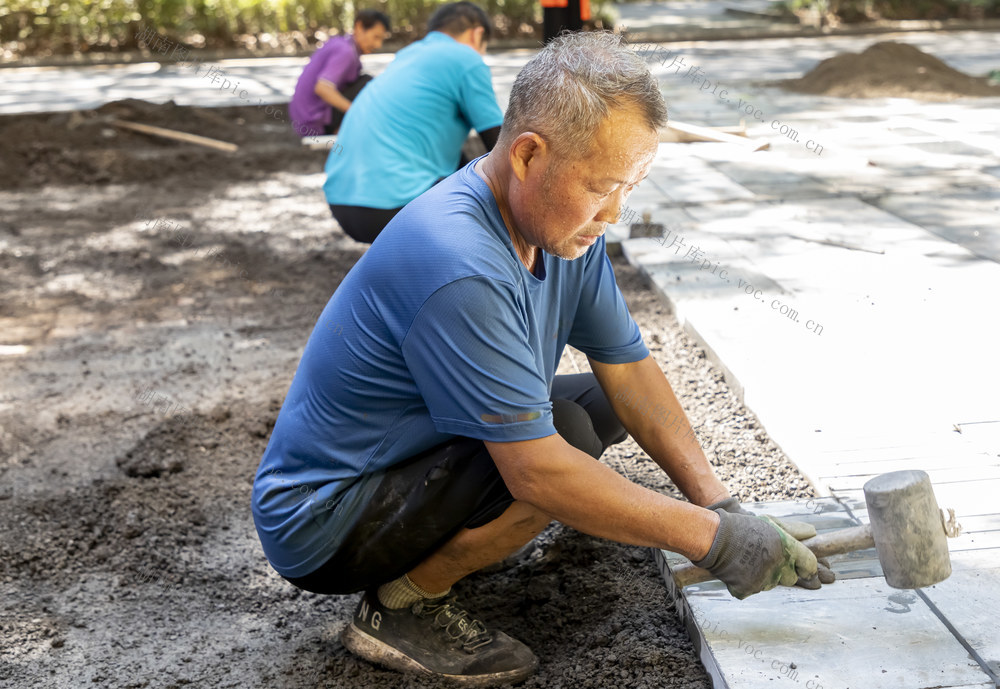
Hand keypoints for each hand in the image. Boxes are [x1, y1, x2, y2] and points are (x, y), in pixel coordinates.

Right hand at [695, 509, 818, 599]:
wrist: (715, 538)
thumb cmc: (742, 528)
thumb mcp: (770, 523)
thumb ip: (794, 530)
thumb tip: (813, 533)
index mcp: (787, 548)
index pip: (810, 565)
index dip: (807, 568)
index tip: (804, 569)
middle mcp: (779, 565)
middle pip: (791, 579)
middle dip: (783, 572)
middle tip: (767, 561)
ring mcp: (764, 580)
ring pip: (771, 585)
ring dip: (764, 577)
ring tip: (749, 561)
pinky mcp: (749, 589)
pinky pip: (753, 590)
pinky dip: (746, 583)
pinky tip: (739, 570)